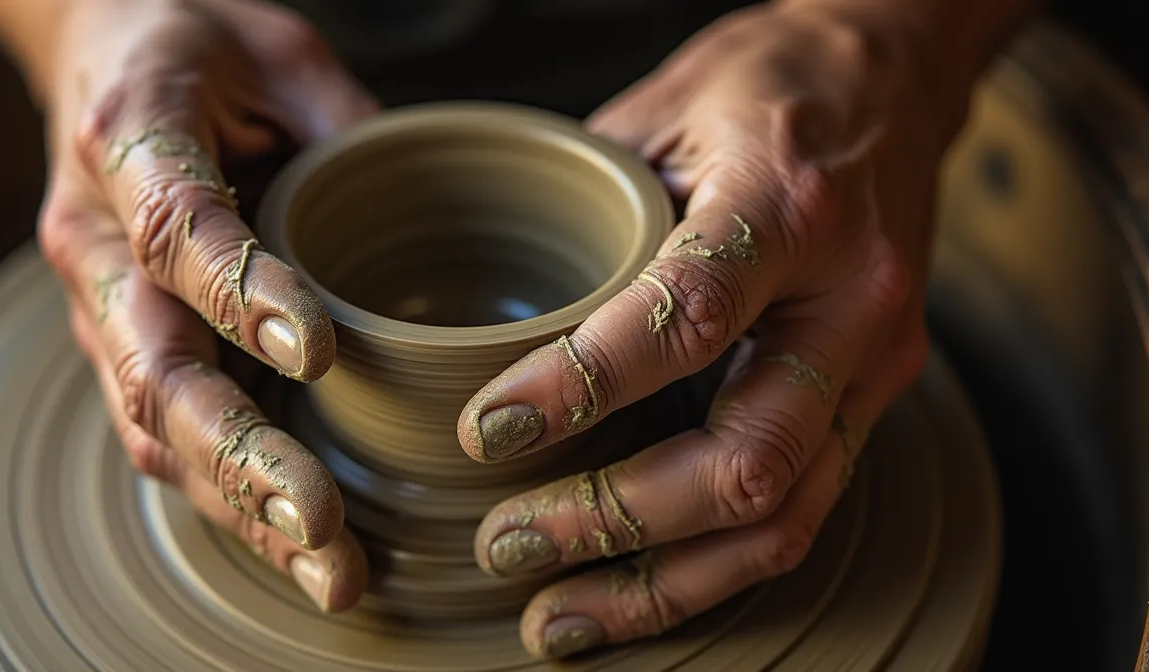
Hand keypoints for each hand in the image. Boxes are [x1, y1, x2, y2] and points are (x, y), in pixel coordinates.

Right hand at [36, 0, 375, 610]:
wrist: (100, 49)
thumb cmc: (199, 42)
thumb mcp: (279, 52)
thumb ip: (343, 131)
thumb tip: (433, 232)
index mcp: (128, 137)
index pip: (178, 227)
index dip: (241, 292)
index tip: (321, 351)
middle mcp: (95, 236)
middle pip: (154, 364)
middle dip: (241, 453)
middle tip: (324, 522)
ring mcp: (99, 300)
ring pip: (152, 423)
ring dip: (239, 502)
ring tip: (326, 570)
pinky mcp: (120, 341)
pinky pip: (160, 432)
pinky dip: (226, 496)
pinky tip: (294, 544)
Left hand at [457, 4, 969, 657]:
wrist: (892, 74)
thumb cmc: (764, 85)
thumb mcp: (659, 113)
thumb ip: (591, 220)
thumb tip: (494, 326)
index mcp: (788, 208)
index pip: (680, 318)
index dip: (576, 388)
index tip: (483, 430)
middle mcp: (849, 301)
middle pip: (742, 459)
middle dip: (611, 519)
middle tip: (504, 542)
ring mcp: (876, 363)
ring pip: (781, 518)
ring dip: (660, 584)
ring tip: (557, 615)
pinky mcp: (874, 400)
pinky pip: (800, 511)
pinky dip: (708, 566)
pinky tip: (633, 588)